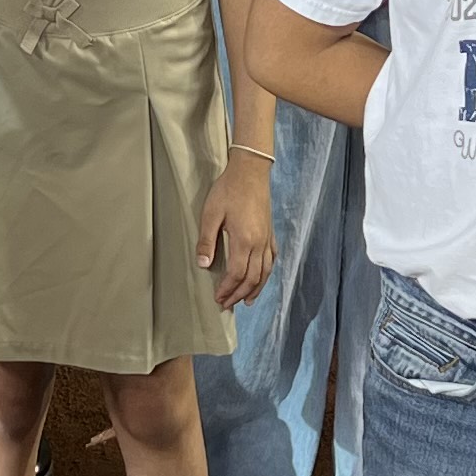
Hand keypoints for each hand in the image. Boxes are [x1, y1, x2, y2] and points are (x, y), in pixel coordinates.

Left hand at [198, 150, 275, 307]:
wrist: (250, 171)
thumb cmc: (228, 190)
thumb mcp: (211, 214)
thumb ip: (207, 241)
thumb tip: (203, 264)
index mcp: (244, 240)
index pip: (236, 274)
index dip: (227, 289)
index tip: (218, 298)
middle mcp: (259, 243)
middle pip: (252, 278)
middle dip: (239, 294)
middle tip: (227, 304)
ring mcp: (267, 239)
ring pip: (265, 272)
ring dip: (255, 289)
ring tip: (246, 301)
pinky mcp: (270, 233)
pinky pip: (272, 260)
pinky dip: (266, 274)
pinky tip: (262, 278)